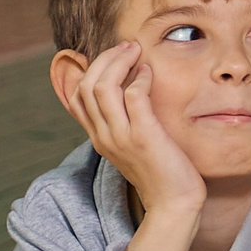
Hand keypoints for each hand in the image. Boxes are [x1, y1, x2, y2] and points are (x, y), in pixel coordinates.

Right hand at [65, 43, 203, 250]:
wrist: (174, 203)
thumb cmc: (160, 171)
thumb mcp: (133, 144)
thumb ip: (126, 121)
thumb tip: (130, 90)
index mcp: (98, 136)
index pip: (76, 97)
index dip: (89, 70)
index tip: (113, 57)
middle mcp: (104, 135)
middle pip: (86, 86)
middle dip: (104, 59)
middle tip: (127, 47)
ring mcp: (121, 137)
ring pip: (103, 87)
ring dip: (119, 62)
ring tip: (136, 52)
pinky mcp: (144, 137)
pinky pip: (134, 97)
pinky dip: (140, 79)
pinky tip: (150, 73)